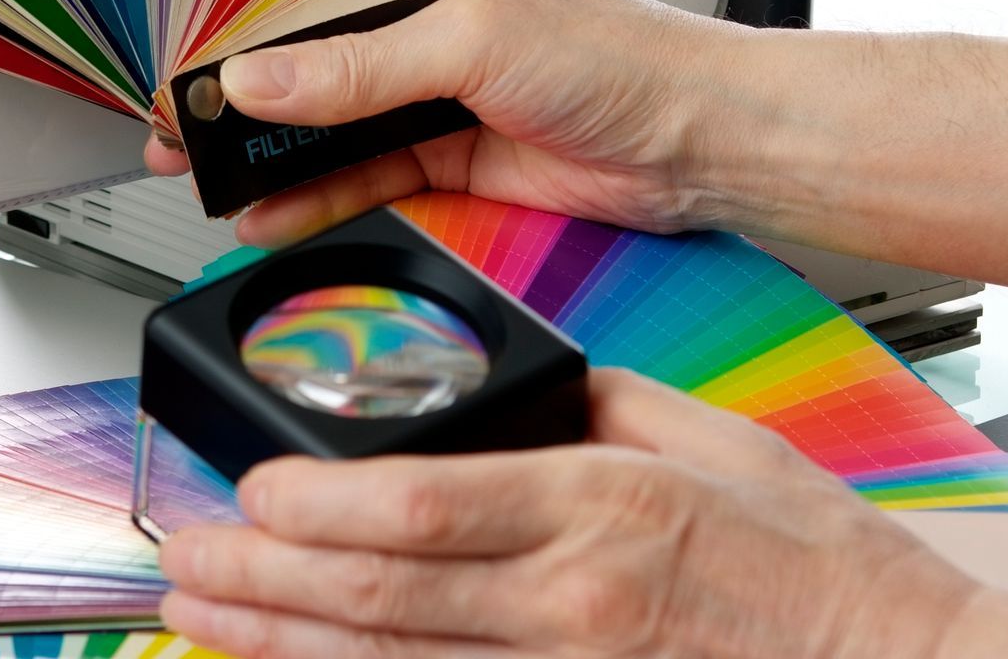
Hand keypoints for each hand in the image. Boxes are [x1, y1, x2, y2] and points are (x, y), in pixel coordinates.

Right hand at [147, 0, 742, 245]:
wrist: (702, 146)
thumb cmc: (625, 57)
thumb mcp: (473, 41)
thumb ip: (359, 67)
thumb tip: (264, 78)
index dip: (246, 13)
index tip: (189, 48)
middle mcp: (431, 21)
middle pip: (314, 57)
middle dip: (246, 94)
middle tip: (181, 123)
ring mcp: (439, 92)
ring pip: (332, 124)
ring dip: (272, 154)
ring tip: (208, 175)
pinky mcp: (452, 156)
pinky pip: (365, 176)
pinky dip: (316, 198)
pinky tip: (271, 211)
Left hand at [158, 369, 981, 658]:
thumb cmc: (821, 563)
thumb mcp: (715, 436)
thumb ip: (599, 398)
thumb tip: (511, 375)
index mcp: (602, 506)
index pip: (423, 503)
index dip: (316, 500)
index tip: (252, 483)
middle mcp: (571, 603)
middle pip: (379, 589)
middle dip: (264, 575)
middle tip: (186, 557)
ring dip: (282, 643)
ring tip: (204, 619)